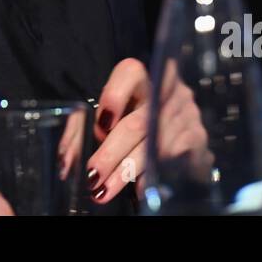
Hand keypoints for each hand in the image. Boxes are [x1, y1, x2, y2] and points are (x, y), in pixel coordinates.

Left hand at [86, 57, 213, 204]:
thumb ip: (79, 132)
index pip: (130, 72)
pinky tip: (139, 189)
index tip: (99, 125)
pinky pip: (175, 159)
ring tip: (105, 189)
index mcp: (141, 77)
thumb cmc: (126, 118)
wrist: (170, 127)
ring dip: (127, 171)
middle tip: (93, 174)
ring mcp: (184, 113)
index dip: (114, 96)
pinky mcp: (196, 137)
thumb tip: (66, 160)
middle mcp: (166, 90)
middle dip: (112, 153)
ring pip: (153, 146)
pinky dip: (154, 177)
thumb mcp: (100, 117)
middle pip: (138, 121)